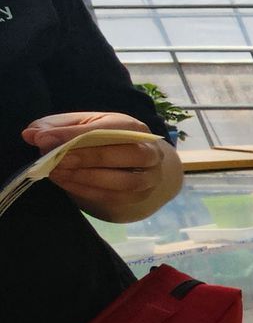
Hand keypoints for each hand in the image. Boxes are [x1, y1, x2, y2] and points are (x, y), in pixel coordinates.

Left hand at [24, 111, 180, 221]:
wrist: (130, 162)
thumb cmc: (102, 139)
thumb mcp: (81, 125)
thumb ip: (57, 127)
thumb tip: (32, 134)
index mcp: (135, 128)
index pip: (110, 129)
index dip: (75, 134)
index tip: (43, 139)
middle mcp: (150, 152)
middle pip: (126, 155)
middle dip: (87, 157)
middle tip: (55, 159)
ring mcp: (148, 177)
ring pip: (123, 181)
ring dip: (86, 177)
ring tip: (56, 172)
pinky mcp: (139, 196)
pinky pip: (114, 197)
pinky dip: (86, 191)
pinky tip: (65, 182)